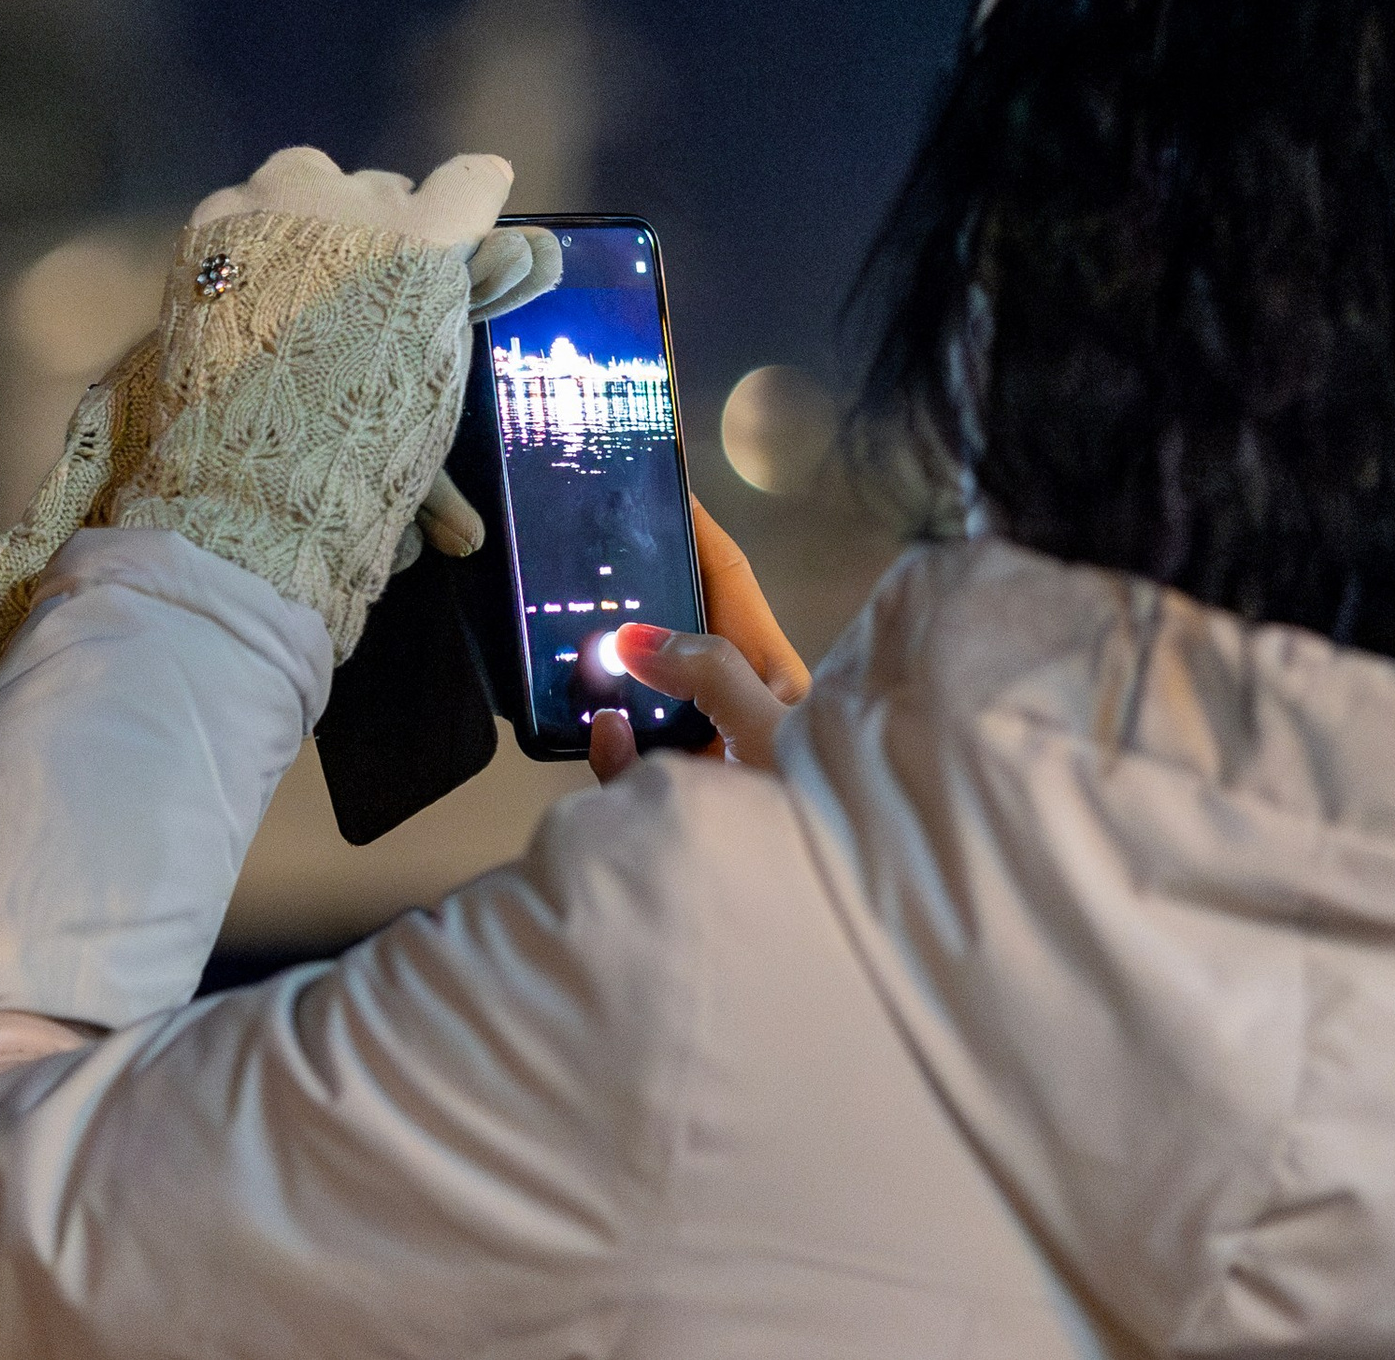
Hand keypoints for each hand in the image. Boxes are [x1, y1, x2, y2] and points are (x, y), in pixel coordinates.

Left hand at [196, 146, 563, 575]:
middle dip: (383, 227)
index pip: (474, 179)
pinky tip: (247, 291)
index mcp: (428, 242)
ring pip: (309, 178)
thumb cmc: (358, 442)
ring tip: (298, 282)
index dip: (474, 198)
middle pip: (383, 188)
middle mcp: (357, 201)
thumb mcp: (429, 392)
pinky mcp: (215, 219)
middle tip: (367, 292)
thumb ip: (464, 343)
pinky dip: (249, 238)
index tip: (468, 219)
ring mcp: (278, 202)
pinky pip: (245, 206)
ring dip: (314, 216)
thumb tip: (508, 383)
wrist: (244, 471)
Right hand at [588, 498, 809, 779]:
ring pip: (636, 694)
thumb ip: (707, 671)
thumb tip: (634, 639)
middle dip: (633, 602)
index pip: (727, 580)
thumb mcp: (770, 723)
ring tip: (582, 654)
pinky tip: (607, 734)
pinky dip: (609, 746)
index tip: (660, 485)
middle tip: (584, 564)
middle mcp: (731, 702)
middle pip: (673, 631)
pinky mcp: (664, 789)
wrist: (808, 910)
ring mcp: (695, 747)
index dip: (696, 531)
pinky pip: (622, 757)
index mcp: (770, 672)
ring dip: (609, 680)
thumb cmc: (812, 802)